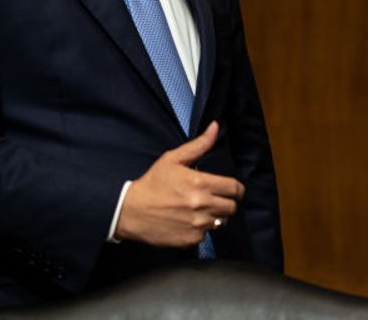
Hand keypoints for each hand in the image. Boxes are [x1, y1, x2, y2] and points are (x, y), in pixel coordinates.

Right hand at [115, 121, 243, 246]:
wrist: (130, 211)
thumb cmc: (153, 183)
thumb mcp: (173, 159)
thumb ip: (199, 145)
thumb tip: (215, 127)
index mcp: (201, 183)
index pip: (235, 188)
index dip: (237, 189)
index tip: (232, 190)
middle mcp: (202, 205)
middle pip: (232, 207)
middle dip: (228, 202)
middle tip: (216, 199)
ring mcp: (197, 224)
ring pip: (222, 222)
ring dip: (216, 216)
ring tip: (202, 210)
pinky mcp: (191, 239)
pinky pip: (207, 235)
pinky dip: (202, 229)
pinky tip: (189, 221)